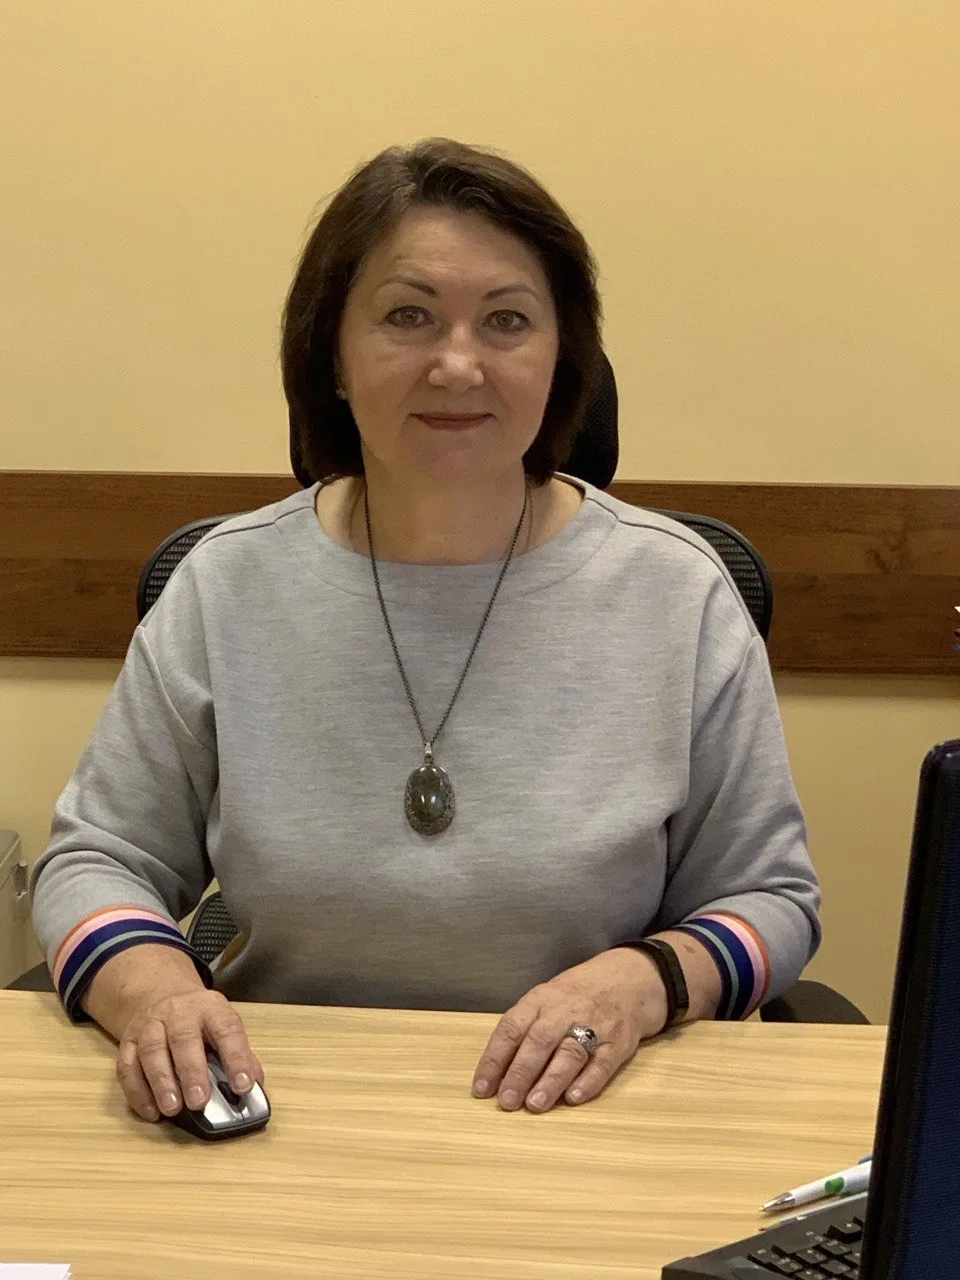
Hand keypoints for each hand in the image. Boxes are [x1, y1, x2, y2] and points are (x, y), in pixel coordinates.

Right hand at [115, 988, 264, 1122]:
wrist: (162, 994)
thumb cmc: (200, 1021)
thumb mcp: (224, 1026)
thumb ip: (240, 1054)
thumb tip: (254, 1086)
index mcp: (211, 1008)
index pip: (227, 1030)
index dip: (237, 1058)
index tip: (244, 1086)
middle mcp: (179, 1012)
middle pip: (184, 1039)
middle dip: (192, 1072)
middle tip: (199, 1102)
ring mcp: (150, 1024)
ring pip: (152, 1051)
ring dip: (162, 1082)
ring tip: (173, 1109)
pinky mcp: (128, 1040)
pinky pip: (127, 1066)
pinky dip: (137, 1091)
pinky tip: (150, 1111)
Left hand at [471, 947, 667, 1113]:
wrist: (627, 979)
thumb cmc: (575, 996)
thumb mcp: (545, 1000)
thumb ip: (523, 1031)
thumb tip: (496, 1073)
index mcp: (540, 1000)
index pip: (512, 1028)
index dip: (494, 1059)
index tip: (481, 1088)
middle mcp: (565, 1010)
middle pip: (539, 1040)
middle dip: (521, 1072)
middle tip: (507, 1101)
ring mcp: (594, 1025)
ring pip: (569, 1053)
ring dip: (551, 1080)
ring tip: (535, 1104)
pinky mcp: (618, 1042)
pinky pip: (602, 1063)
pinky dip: (587, 1082)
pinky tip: (573, 1098)